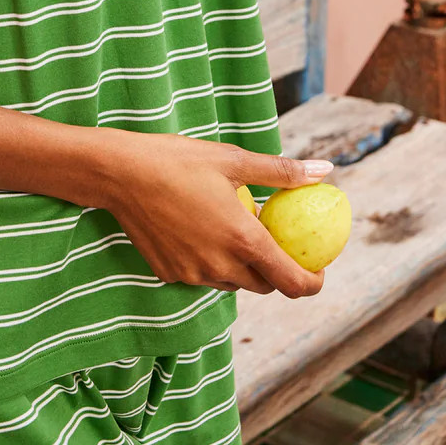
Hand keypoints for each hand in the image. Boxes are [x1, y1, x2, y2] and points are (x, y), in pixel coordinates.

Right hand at [95, 128, 328, 297]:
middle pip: (264, 285)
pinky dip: (209, 259)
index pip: (293, 283)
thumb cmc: (178, 160)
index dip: (313, 281)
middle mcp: (221, 265)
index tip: (318, 268)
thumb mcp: (233, 159)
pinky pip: (202, 275)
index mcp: (243, 239)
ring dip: (240, 264)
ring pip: (232, 281)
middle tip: (271, 238)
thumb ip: (281, 172)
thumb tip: (325, 170)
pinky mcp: (170, 275)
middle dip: (274, 268)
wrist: (120, 173)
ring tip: (229, 225)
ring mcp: (193, 274)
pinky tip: (196, 228)